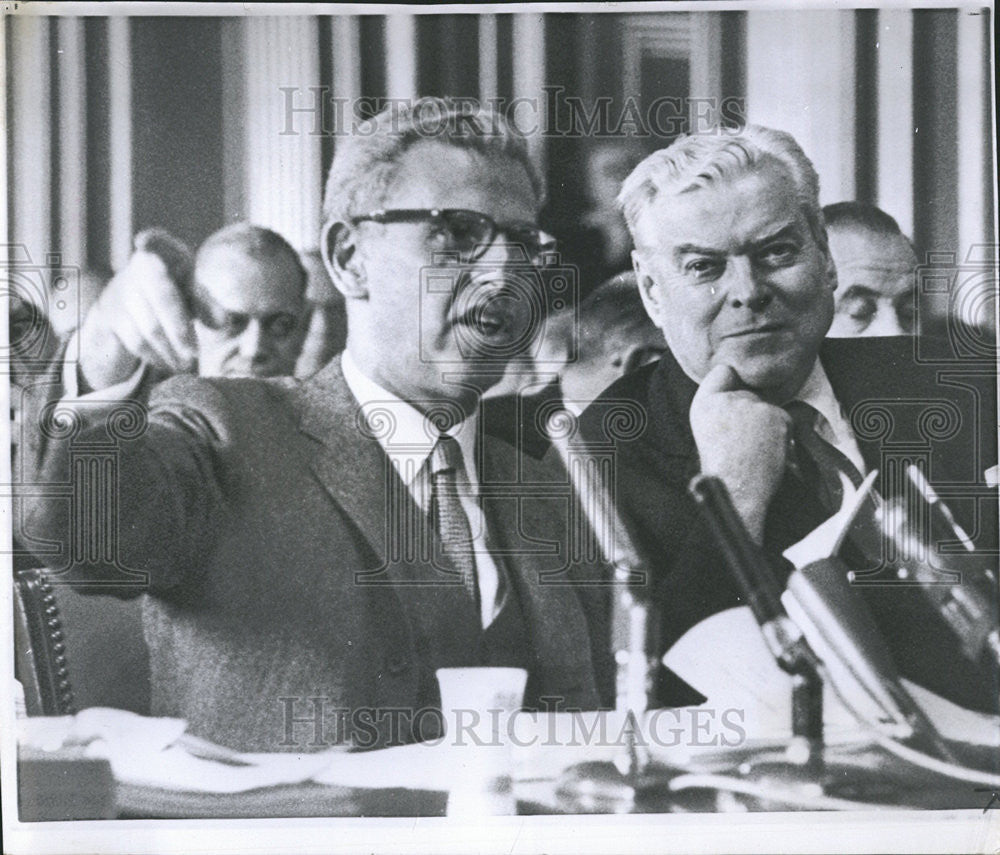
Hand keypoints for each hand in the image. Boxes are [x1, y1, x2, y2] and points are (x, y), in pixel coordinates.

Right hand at [78, 237, 196, 390]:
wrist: (130, 306)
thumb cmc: (174, 294)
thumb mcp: (193, 294)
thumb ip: (208, 304)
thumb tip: (221, 322)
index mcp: (165, 253)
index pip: (157, 241)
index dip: (151, 240)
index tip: (143, 242)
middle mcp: (139, 266)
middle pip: (161, 297)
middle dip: (180, 330)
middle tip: (195, 354)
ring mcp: (122, 289)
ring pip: (148, 326)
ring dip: (170, 350)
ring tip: (187, 365)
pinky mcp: (110, 315)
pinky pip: (135, 340)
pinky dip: (155, 356)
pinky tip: (168, 363)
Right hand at [690, 364, 791, 541]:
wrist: (738, 490)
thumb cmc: (723, 467)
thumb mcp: (708, 430)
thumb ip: (720, 407)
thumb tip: (744, 391)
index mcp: (704, 403)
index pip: (723, 372)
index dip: (732, 382)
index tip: (735, 394)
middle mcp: (727, 398)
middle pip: (749, 393)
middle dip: (751, 411)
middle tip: (744, 440)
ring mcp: (753, 405)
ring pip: (767, 407)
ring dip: (767, 424)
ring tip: (755, 449)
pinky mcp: (776, 415)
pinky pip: (784, 419)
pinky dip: (781, 434)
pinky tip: (769, 451)